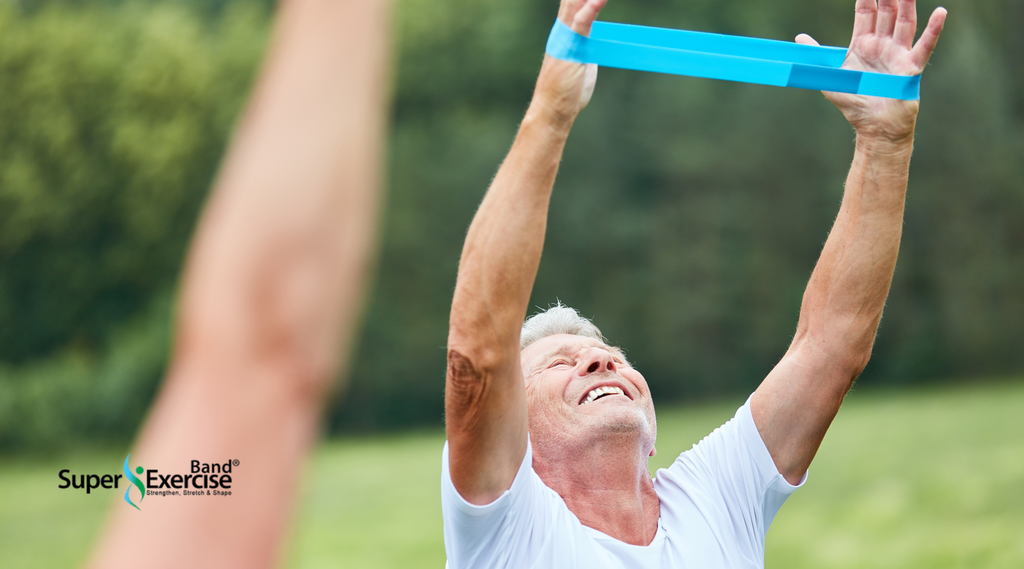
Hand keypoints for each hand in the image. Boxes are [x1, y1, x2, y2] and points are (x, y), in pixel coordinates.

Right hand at [531, 0, 606, 123]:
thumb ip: (589, 48)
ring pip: (578, 1)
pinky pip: (583, 20)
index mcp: (566, 29)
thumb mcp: (583, 63)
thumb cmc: (568, 91)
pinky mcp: (570, 46)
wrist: (554, 110)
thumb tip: (599, 46)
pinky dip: (593, 6)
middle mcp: (563, 27)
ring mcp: (566, 36)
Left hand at [797, 0, 946, 142]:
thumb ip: (815, 56)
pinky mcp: (910, 67)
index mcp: (862, 44)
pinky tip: (940, 12)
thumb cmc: (853, 102)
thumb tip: (799, 38)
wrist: (873, 126)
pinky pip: (924, 46)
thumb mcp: (829, 77)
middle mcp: (882, 44)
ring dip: (907, 4)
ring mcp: (898, 54)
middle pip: (886, 12)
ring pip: (904, 22)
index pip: (865, 12)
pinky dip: (933, 29)